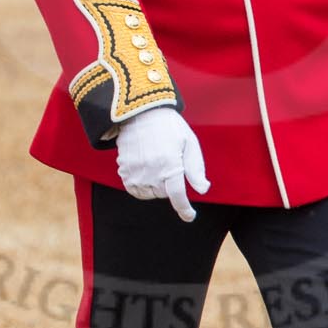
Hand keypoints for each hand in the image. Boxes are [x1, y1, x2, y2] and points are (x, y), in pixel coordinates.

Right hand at [116, 107, 209, 221]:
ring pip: (149, 193)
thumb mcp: (189, 142)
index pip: (177, 195)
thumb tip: (203, 190)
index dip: (184, 209)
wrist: (140, 111)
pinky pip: (134, 189)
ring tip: (156, 162)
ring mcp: (136, 171)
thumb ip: (196, 168)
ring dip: (155, 185)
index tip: (190, 216)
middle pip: (164, 194)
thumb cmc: (169, 126)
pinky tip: (145, 168)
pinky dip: (141, 184)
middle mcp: (152, 171)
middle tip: (169, 161)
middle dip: (169, 183)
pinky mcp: (124, 170)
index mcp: (170, 164)